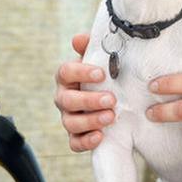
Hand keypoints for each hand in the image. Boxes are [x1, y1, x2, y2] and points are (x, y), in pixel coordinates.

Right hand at [54, 33, 114, 151]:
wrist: (117, 100)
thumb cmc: (106, 77)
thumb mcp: (102, 60)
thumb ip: (91, 48)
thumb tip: (79, 39)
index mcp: (67, 78)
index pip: (65, 72)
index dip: (81, 72)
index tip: (101, 73)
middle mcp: (64, 98)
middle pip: (67, 100)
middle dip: (88, 100)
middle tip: (111, 99)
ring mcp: (68, 118)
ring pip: (70, 123)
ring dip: (90, 120)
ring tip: (111, 116)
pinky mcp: (76, 137)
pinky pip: (74, 143)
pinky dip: (86, 141)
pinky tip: (101, 137)